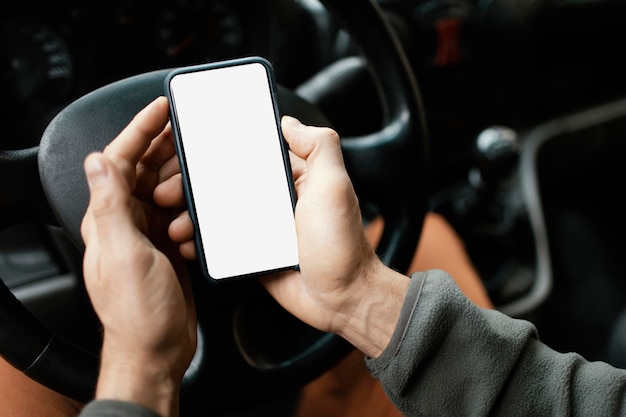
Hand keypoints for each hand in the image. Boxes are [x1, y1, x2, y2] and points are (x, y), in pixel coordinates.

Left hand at [81, 97, 196, 416]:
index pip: (118, 160)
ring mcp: (147, 234)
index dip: (138, 129)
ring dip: (182, 180)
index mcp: (108, 218)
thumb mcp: (124, 254)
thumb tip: (97, 160)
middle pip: (144, 168)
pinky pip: (180, 212)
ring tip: (197, 174)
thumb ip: (110, 205)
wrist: (157, 348)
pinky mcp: (167, 246)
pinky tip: (199, 212)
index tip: (160, 108)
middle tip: (190, 132)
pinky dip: (192, 208)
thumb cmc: (138, 311)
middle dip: (166, 149)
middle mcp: (125, 222)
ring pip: (164, 188)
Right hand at [169, 115, 408, 356]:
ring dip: (191, 214)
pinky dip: (201, 241)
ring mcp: (263, 226)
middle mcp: (276, 199)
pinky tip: (186, 243)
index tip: (187, 153)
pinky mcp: (254, 252)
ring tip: (174, 223)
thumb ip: (319, 147)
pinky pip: (222, 241)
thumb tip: (288, 122)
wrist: (341, 299)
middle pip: (225, 183)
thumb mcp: (334, 187)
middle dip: (192, 184)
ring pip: (218, 213)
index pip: (249, 154)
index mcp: (294, 178)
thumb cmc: (341, 243)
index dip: (216, 152)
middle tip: (166, 191)